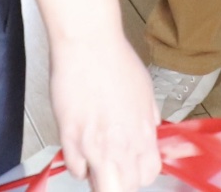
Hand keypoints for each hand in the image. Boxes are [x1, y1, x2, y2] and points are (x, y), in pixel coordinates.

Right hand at [47, 26, 160, 191]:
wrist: (89, 43)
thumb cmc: (115, 59)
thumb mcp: (145, 90)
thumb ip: (148, 116)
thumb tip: (150, 127)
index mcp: (143, 133)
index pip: (148, 176)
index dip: (138, 173)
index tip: (130, 164)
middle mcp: (122, 145)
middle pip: (124, 188)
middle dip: (118, 181)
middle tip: (110, 166)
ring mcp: (94, 145)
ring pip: (98, 185)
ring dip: (96, 173)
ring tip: (93, 154)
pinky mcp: (70, 138)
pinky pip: (75, 168)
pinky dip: (77, 161)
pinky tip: (79, 145)